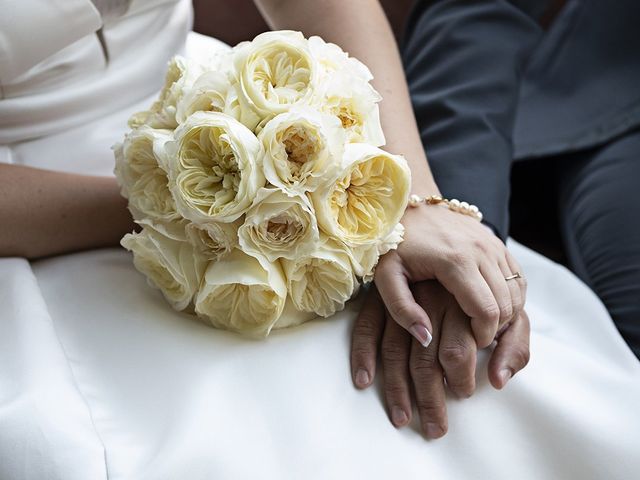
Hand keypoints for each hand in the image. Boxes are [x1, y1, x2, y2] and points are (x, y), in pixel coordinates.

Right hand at [350, 283, 529, 437]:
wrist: (454, 246)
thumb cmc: (488, 291)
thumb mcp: (513, 314)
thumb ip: (515, 347)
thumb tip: (498, 382)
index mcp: (462, 304)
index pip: (457, 352)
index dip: (460, 380)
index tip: (463, 395)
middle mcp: (430, 302)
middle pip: (425, 360)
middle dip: (430, 400)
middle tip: (434, 429)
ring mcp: (401, 301)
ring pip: (395, 351)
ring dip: (396, 389)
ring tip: (402, 418)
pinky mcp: (380, 298)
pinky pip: (367, 328)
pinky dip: (362, 354)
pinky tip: (363, 381)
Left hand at [374, 204, 526, 347]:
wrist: (409, 205)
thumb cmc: (395, 245)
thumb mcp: (386, 277)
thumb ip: (401, 310)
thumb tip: (425, 339)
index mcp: (456, 262)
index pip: (487, 312)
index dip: (483, 336)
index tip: (469, 344)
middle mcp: (481, 251)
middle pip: (506, 305)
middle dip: (495, 329)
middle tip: (474, 338)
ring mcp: (492, 244)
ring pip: (516, 292)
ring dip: (505, 314)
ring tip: (480, 324)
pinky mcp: (497, 243)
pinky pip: (517, 278)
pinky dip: (510, 298)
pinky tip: (489, 307)